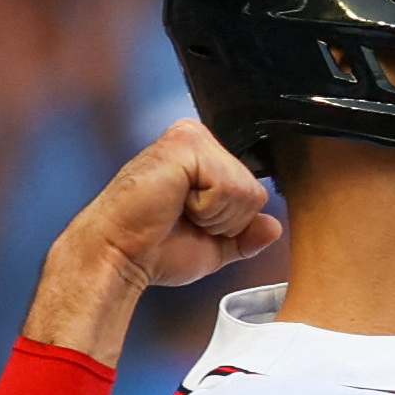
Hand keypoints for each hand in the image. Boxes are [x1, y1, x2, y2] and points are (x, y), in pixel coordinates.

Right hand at [25, 120, 281, 364]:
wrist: (120, 255)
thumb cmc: (154, 248)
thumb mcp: (214, 246)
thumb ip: (245, 235)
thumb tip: (274, 227)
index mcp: (204, 157)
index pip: (253, 191)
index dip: (231, 222)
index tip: (192, 224)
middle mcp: (198, 139)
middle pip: (254, 191)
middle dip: (226, 220)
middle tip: (184, 219)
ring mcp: (192, 138)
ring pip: (245, 190)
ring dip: (215, 216)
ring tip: (179, 211)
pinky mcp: (185, 145)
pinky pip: (228, 187)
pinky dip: (207, 209)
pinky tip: (177, 204)